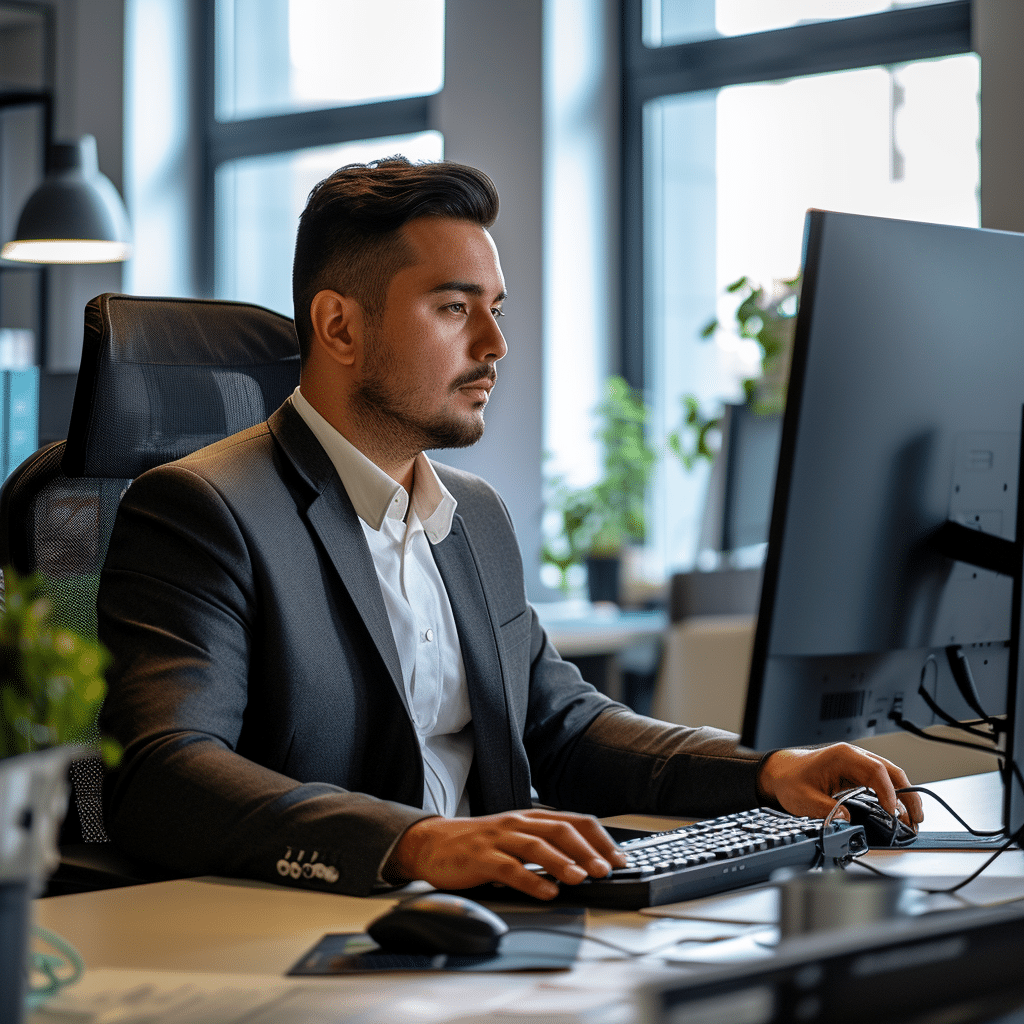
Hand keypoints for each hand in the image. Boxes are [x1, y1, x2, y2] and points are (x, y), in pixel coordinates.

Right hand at [386, 809, 628, 899]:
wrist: (432, 843)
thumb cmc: (479, 844)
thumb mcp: (516, 838)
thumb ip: (545, 846)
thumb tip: (585, 864)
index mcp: (530, 817)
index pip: (574, 820)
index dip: (599, 838)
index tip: (619, 858)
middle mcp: (517, 823)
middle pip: (559, 829)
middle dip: (586, 849)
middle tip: (605, 869)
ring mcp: (498, 838)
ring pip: (535, 845)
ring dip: (561, 862)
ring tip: (580, 879)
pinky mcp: (479, 857)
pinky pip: (508, 868)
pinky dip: (530, 880)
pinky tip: (545, 893)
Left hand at [757, 744, 924, 827]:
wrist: (781, 772)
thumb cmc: (790, 780)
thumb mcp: (802, 798)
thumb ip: (825, 809)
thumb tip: (847, 820)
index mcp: (842, 756)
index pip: (875, 771)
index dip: (888, 792)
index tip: (893, 812)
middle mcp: (854, 757)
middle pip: (891, 772)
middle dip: (907, 794)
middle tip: (916, 818)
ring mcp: (858, 764)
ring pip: (891, 776)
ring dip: (904, 796)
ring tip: (913, 819)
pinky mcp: (858, 774)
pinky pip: (882, 782)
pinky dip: (894, 796)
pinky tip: (899, 811)